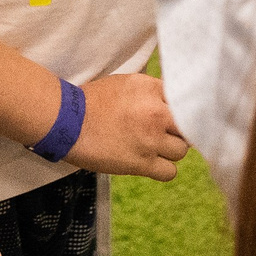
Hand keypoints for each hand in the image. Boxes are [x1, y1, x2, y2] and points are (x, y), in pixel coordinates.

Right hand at [64, 72, 186, 181]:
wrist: (66, 121)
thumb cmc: (90, 101)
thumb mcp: (124, 83)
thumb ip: (149, 90)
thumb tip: (168, 95)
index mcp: (150, 88)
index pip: (185, 99)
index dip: (181, 110)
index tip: (174, 116)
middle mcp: (156, 112)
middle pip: (189, 125)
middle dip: (179, 130)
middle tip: (166, 133)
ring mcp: (151, 139)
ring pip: (182, 150)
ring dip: (170, 150)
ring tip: (153, 148)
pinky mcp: (142, 163)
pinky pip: (171, 172)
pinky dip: (163, 170)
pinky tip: (151, 164)